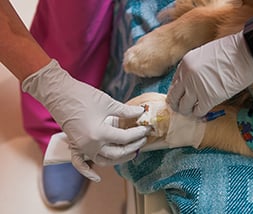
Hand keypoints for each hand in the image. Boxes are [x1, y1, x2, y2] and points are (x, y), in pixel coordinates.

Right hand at [22, 59, 149, 181]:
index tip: (147, 129)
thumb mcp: (107, 103)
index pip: (125, 138)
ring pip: (104, 161)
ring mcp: (81, 148)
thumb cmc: (82, 95)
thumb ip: (126, 111)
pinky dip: (89, 172)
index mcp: (99, 133)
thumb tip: (140, 112)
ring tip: (132, 153)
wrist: (58, 93)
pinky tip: (98, 178)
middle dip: (133, 147)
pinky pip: (81, 164)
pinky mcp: (74, 146)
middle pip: (118, 152)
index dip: (138, 133)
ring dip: (119, 159)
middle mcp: (90, 145)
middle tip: (143, 140)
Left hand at [167, 31, 252, 117]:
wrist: (246, 52)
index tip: (180, 98)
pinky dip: (200, 114)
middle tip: (183, 109)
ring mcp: (196, 88)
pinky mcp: (209, 98)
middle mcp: (186, 77)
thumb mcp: (204, 55)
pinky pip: (198, 112)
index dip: (177, 94)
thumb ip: (194, 69)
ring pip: (184, 107)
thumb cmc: (231, 51)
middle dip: (177, 105)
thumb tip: (190, 83)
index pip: (173, 84)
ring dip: (188, 111)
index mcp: (184, 64)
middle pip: (174, 98)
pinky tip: (204, 112)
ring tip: (193, 111)